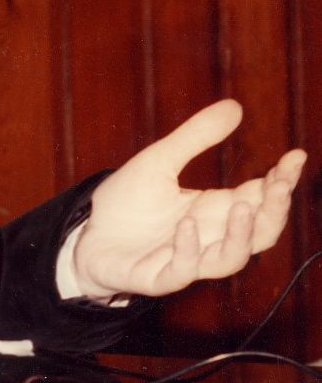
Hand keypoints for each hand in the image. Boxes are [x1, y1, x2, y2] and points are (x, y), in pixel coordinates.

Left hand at [72, 99, 306, 298]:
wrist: (87, 234)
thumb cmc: (128, 202)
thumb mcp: (159, 161)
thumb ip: (195, 137)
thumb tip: (235, 106)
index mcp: (213, 209)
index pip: (259, 197)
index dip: (281, 180)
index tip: (295, 156)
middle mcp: (207, 236)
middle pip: (258, 232)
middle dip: (275, 211)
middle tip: (280, 185)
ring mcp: (185, 259)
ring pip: (229, 259)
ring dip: (240, 236)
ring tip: (242, 206)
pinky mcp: (157, 276)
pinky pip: (182, 271)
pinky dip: (188, 251)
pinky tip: (184, 226)